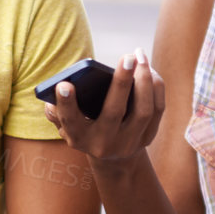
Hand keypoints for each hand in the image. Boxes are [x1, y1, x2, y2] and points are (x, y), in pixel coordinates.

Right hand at [43, 49, 165, 163]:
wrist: (111, 156)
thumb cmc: (84, 126)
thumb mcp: (66, 122)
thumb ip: (58, 107)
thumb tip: (62, 86)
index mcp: (78, 138)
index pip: (70, 121)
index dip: (66, 104)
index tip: (64, 84)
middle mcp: (103, 144)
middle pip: (114, 112)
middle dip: (121, 83)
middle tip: (126, 57)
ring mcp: (128, 143)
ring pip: (143, 111)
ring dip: (144, 80)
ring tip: (139, 57)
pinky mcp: (147, 138)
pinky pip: (157, 109)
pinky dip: (155, 86)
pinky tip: (148, 69)